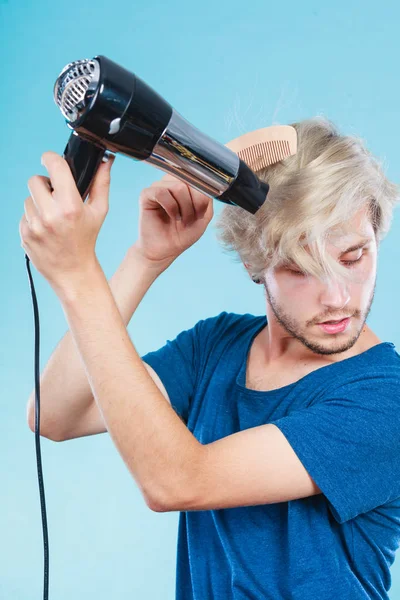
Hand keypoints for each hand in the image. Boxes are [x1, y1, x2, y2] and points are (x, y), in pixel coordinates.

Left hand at [19, 151, 114, 293]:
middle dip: (44, 184)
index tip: (49, 159)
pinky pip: (23, 215)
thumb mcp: (99, 211)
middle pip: (35, 180)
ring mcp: (35, 226)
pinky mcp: (24, 234)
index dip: (50, 158)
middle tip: (54, 195)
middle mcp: (50, 215)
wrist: (73, 271)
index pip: (54, 167)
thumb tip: (106, 161)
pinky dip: (33, 218)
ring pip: (28, 198)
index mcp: (70, 206)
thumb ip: (101, 183)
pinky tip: (46, 228)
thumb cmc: (86, 240)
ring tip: (52, 216)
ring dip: (38, 203)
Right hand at [132, 173, 213, 268]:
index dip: (202, 197)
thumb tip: (203, 183)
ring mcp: (158, 187)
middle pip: (190, 181)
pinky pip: (161, 192)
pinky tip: (172, 216)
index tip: (199, 214)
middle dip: (194, 204)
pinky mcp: (146, 195)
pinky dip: (171, 206)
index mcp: (185, 184)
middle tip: (189, 219)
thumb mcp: (204, 215)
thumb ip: (206, 197)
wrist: (165, 251)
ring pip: (178, 186)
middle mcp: (171, 182)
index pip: (199, 178)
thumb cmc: (183, 233)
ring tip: (180, 219)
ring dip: (184, 207)